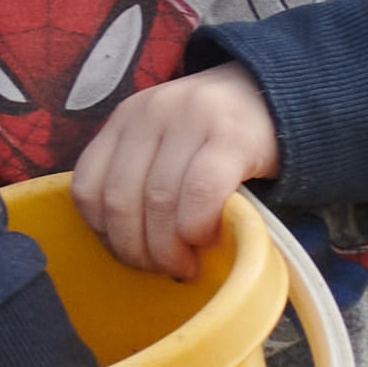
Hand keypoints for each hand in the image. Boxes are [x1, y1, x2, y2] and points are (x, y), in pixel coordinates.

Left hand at [68, 63, 283, 282]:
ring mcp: (190, 120)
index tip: (130, 253)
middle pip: (121, 201)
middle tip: (162, 269)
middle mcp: (150, 113)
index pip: (87, 187)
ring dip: (168, 248)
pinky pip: (200, 193)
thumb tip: (122, 245)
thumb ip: (138, 179)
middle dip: (137, 251)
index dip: (103, 234)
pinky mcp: (232, 136)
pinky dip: (197, 227)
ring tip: (185, 264)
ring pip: (158, 201)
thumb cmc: (215, 138)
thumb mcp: (164, 146)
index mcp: (125, 118)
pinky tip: (207, 239)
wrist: (279, 97)